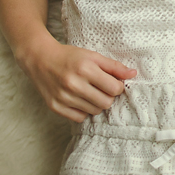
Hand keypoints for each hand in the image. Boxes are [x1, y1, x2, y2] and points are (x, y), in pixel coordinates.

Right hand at [18, 38, 136, 122]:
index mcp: (85, 68)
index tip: (113, 83)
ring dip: (96, 103)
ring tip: (90, 92)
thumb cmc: (70, 57)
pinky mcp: (55, 107)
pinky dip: (83, 110)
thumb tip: (133, 74)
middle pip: (106, 103)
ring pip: (94, 111)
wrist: (40, 59)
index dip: (118, 86)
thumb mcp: (93, 56)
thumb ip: (114, 66)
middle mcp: (73, 84)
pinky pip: (80, 117)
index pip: (114, 88)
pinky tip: (80, 99)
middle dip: (108, 96)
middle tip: (102, 88)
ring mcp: (63, 97)